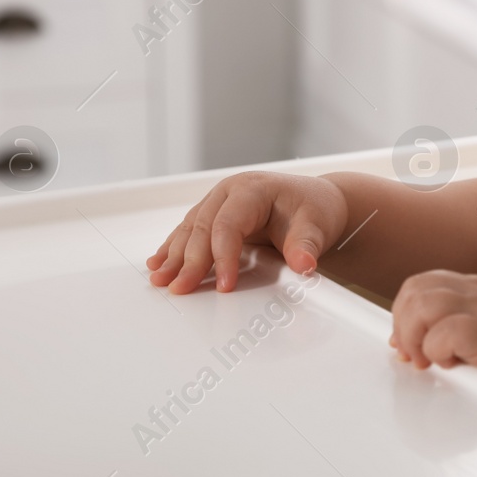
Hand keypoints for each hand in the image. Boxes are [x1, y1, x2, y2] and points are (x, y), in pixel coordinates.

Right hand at [146, 171, 348, 293]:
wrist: (318, 201)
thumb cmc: (315, 210)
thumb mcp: (317, 227)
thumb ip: (307, 246)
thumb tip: (304, 265)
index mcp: (253, 189)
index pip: (229, 224)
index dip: (223, 256)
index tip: (225, 284)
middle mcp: (231, 191)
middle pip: (203, 227)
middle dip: (190, 260)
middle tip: (181, 288)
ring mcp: (220, 201)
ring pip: (190, 228)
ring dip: (173, 255)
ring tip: (161, 280)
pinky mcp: (215, 214)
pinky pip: (189, 230)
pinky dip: (173, 248)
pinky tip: (158, 263)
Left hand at [388, 270, 476, 399]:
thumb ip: (454, 324)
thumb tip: (409, 344)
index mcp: (476, 287)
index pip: (421, 283)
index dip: (403, 314)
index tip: (407, 344)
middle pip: (415, 290)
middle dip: (404, 326)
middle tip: (417, 357)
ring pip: (424, 305)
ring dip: (417, 338)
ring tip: (433, 360)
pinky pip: (448, 332)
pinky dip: (439, 350)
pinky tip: (454, 364)